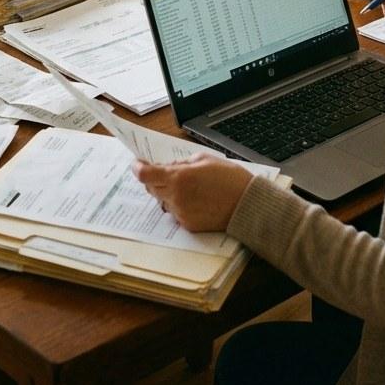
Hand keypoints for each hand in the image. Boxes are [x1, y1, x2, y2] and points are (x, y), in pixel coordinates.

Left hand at [133, 153, 253, 232]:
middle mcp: (176, 197)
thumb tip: (169, 167)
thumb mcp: (205, 159)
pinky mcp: (188, 224)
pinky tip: (195, 199)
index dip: (138, 167)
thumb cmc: (230, 179)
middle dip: (155, 179)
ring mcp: (181, 212)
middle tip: (167, 172)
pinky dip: (179, 204)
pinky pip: (175, 212)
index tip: (138, 163)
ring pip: (163, 200)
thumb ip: (182, 163)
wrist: (247, 204)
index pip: (145, 174)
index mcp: (179, 177)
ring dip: (168, 192)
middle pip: (151, 188)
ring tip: (188, 187)